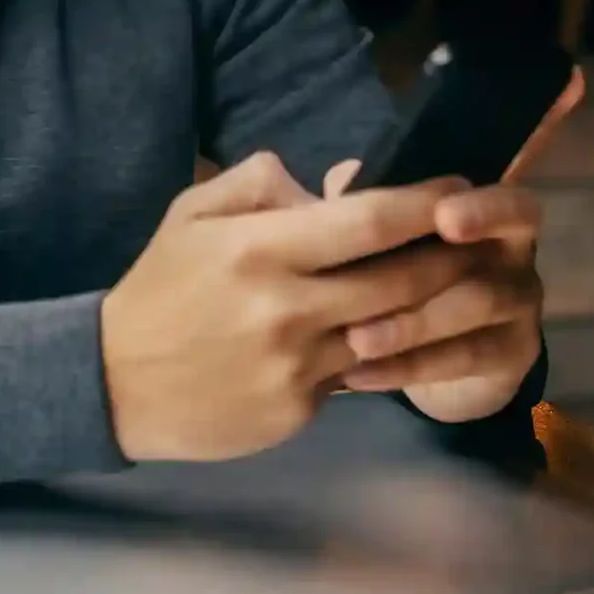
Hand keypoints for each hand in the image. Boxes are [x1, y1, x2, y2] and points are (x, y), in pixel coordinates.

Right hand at [99, 152, 476, 462]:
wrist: (114, 383)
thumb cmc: (159, 289)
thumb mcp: (190, 214)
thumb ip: (258, 184)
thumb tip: (322, 183)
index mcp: (260, 249)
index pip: (367, 220)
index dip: (424, 203)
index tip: (457, 188)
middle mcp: (287, 307)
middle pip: (400, 279)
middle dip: (450, 256)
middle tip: (479, 239)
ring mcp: (296, 365)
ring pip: (391, 332)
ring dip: (432, 309)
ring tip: (460, 285)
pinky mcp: (299, 411)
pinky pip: (358, 375)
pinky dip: (379, 353)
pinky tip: (396, 337)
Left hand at [319, 66, 583, 422]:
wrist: (430, 355)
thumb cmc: (402, 273)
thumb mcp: (380, 236)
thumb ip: (364, 203)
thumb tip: (342, 175)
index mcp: (487, 211)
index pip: (508, 198)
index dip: (485, 204)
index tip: (444, 213)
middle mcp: (514, 253)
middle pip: (498, 254)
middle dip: (436, 267)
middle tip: (377, 280)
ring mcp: (519, 305)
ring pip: (478, 306)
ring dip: (412, 323)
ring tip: (355, 339)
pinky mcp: (510, 356)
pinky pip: (464, 360)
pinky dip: (408, 367)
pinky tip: (358, 375)